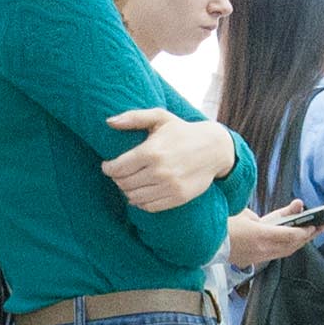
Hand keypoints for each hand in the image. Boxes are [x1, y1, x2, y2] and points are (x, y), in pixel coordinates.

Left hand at [102, 107, 231, 211]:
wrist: (214, 148)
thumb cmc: (183, 131)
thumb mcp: (160, 118)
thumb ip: (133, 117)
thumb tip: (108, 121)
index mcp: (151, 151)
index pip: (118, 168)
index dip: (108, 168)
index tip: (108, 166)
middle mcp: (159, 171)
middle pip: (124, 183)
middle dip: (118, 179)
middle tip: (120, 174)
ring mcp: (169, 186)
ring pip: (134, 197)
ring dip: (128, 191)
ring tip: (131, 183)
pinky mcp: (178, 197)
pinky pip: (150, 207)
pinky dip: (141, 202)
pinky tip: (142, 193)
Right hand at [226, 204, 316, 266]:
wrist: (204, 244)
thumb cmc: (221, 225)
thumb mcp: (244, 213)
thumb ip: (267, 216)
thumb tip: (284, 215)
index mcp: (260, 235)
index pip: (290, 235)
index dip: (305, 230)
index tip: (315, 223)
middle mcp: (262, 249)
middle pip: (293, 244)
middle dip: (310, 234)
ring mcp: (259, 256)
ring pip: (287, 251)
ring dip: (301, 241)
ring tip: (315, 230)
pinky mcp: (254, 260)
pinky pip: (277, 253)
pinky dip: (289, 245)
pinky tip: (296, 239)